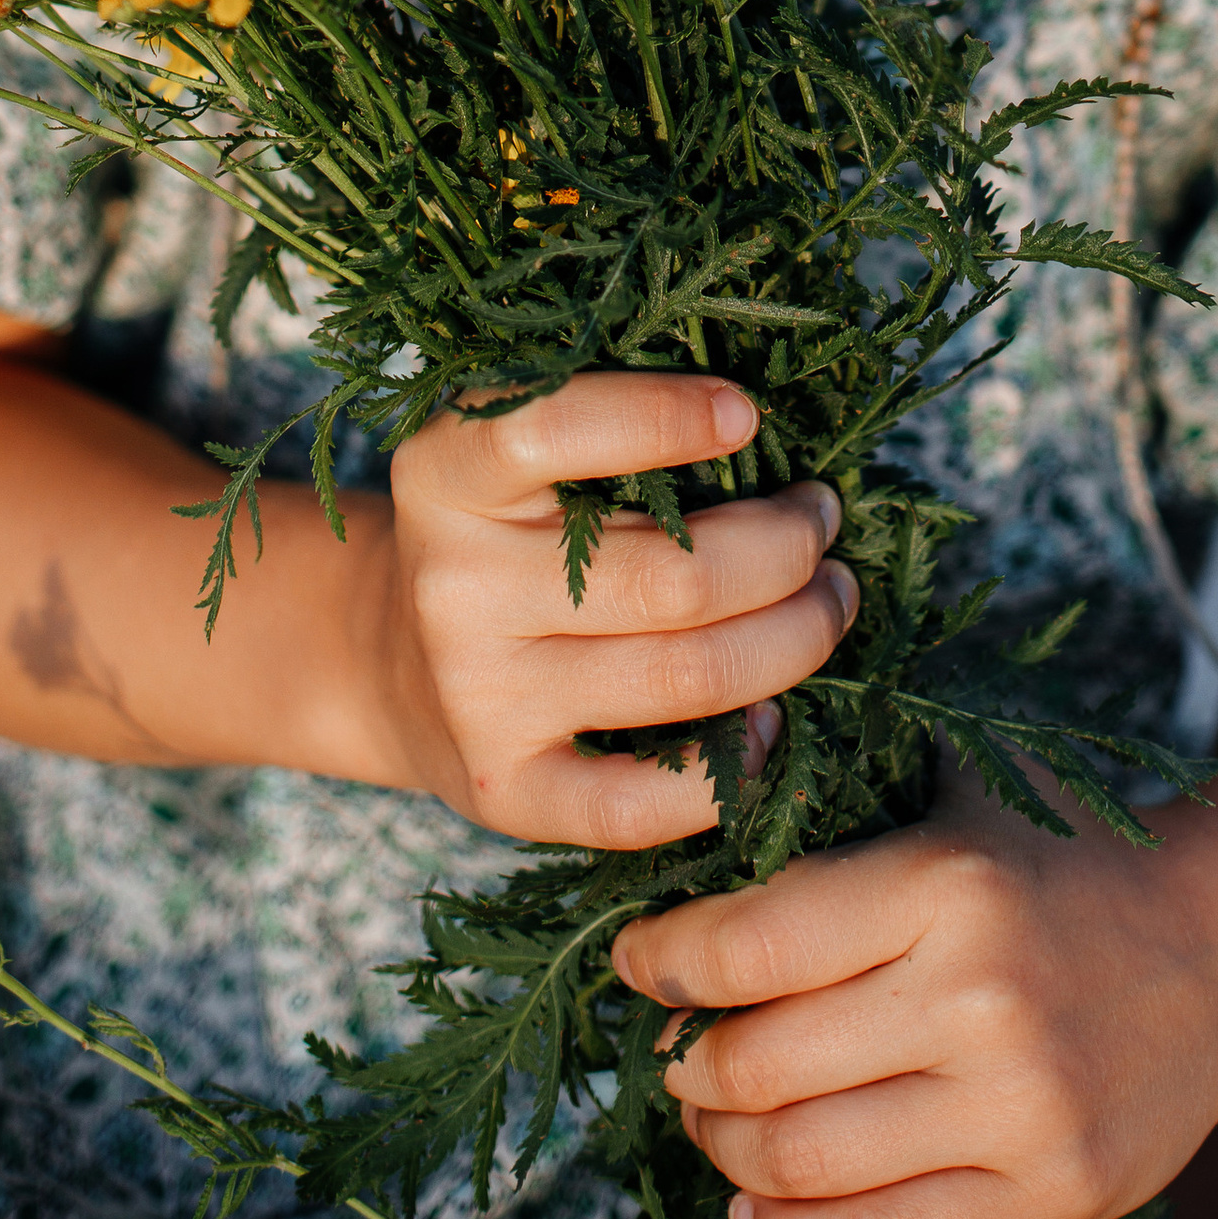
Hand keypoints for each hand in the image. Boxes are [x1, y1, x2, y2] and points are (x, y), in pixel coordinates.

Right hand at [376, 371, 858, 843]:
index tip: (749, 415)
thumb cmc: (500, 534)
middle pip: (671, 577)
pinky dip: (728, 771)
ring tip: (828, 601)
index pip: (551, 429)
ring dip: (794, 638)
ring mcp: (479, 697)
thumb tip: (775, 447)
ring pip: (685, 675)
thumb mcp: (510, 458)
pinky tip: (771, 727)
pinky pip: (639, 803)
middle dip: (785, 547)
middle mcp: (456, 585)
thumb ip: (607, 434)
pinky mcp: (506, 791)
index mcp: (447, 473)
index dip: (663, 419)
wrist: (389, 665)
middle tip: (821, 523)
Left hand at [612, 758, 1217, 1218]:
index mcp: (950, 883)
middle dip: (686, 1064)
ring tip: (711, 1118)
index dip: (666, 961)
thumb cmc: (1060, 857)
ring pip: (803, 1164)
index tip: (638, 959)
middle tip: (673, 1046)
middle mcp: (984, 999)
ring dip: (723, 1149)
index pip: (752, 946)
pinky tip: (756, 1201)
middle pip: (761, 1066)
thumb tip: (709, 745)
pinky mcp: (1053, 1194)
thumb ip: (841, 768)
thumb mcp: (962, 784)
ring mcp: (1023, 1109)